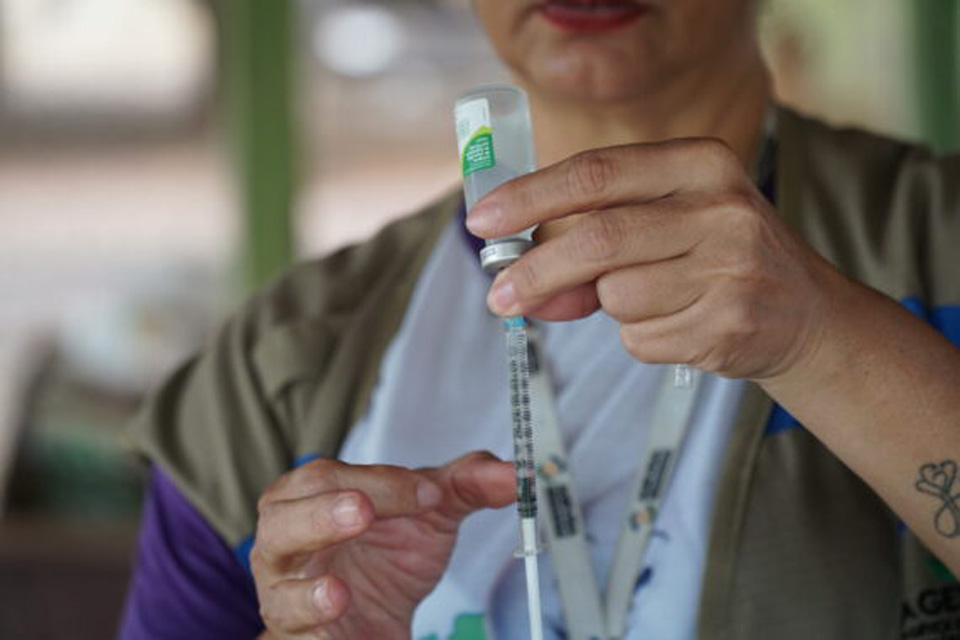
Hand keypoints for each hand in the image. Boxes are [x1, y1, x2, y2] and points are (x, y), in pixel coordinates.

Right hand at [251, 452, 514, 639]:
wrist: (374, 621)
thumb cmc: (387, 554)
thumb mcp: (429, 513)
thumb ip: (467, 485)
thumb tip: (514, 473)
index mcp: (310, 497)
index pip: (330, 478)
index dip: (380, 482)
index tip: (429, 493)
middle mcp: (288, 543)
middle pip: (282, 520)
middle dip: (322, 515)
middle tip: (362, 511)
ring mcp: (287, 595)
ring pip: (278, 589)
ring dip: (307, 590)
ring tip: (338, 591)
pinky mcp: (298, 637)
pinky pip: (294, 635)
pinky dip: (313, 629)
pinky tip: (337, 618)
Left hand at [467, 138, 848, 380]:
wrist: (804, 313)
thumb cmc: (717, 257)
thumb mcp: (666, 224)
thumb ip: (591, 244)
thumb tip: (520, 287)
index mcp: (700, 162)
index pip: (594, 174)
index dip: (528, 197)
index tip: (481, 221)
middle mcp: (720, 207)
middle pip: (596, 239)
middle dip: (536, 272)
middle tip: (499, 298)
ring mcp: (730, 267)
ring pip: (616, 296)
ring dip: (609, 308)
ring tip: (658, 300)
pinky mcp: (728, 324)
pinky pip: (640, 338)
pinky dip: (640, 338)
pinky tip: (682, 324)